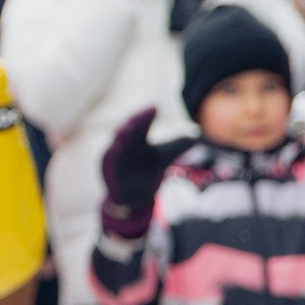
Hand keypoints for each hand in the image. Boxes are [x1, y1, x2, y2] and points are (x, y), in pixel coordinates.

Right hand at [98, 106, 190, 239]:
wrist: (135, 197)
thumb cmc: (148, 171)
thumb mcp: (165, 156)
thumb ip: (179, 145)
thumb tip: (196, 136)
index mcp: (138, 139)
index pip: (142, 124)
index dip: (147, 115)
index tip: (155, 107)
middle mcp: (125, 145)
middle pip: (130, 130)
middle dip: (135, 122)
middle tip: (143, 114)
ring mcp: (115, 158)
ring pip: (117, 144)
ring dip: (122, 136)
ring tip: (128, 128)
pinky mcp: (108, 171)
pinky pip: (110, 162)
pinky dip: (113, 155)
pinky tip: (115, 148)